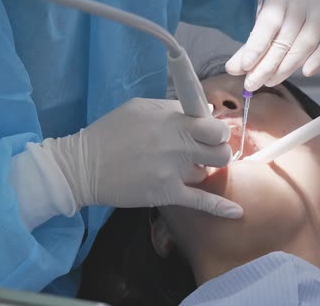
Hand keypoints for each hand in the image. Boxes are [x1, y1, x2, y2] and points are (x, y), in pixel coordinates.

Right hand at [42, 98, 242, 217]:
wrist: (82, 166)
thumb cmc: (109, 132)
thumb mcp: (139, 107)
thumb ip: (173, 108)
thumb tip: (204, 112)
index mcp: (172, 122)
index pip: (215, 128)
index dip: (218, 132)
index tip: (211, 134)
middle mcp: (177, 146)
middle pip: (219, 152)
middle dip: (215, 152)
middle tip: (201, 153)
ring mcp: (172, 172)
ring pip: (206, 174)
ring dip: (199, 171)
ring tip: (180, 168)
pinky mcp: (166, 194)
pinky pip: (200, 202)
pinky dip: (220, 208)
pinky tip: (236, 212)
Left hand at [226, 0, 319, 91]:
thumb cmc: (288, 10)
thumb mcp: (267, 21)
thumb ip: (251, 46)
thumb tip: (233, 69)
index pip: (267, 24)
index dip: (256, 46)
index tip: (245, 68)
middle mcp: (303, 1)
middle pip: (285, 39)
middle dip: (266, 66)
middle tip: (252, 84)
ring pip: (306, 43)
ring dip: (287, 67)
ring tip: (270, 82)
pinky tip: (307, 73)